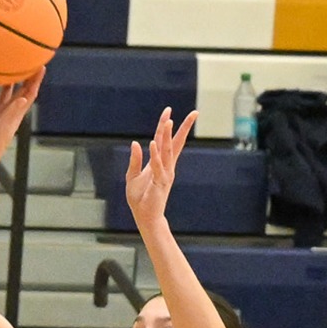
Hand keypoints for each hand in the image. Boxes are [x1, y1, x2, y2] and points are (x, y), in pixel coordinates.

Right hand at [0, 70, 42, 164]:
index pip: (30, 94)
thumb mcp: (4, 128)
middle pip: (19, 90)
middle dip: (24, 77)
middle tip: (27, 60)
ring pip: (2, 92)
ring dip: (6, 80)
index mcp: (16, 115)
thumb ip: (13, 113)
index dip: (36, 81)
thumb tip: (24, 98)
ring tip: (6, 65)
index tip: (41, 67)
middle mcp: (8, 112)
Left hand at [123, 106, 198, 227]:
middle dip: (183, 128)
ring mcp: (165, 174)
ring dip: (167, 136)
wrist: (144, 216)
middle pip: (175, 143)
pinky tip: (152, 143)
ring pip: (167, 151)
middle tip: (194, 113)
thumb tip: (135, 143)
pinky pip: (157, 166)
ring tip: (169, 121)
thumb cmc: (140, 198)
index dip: (165, 125)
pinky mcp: (160, 183)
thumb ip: (135, 160)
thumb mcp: (132, 175)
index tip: (169, 110)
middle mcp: (166, 166)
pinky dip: (155, 155)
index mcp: (160, 163)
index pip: (164, 140)